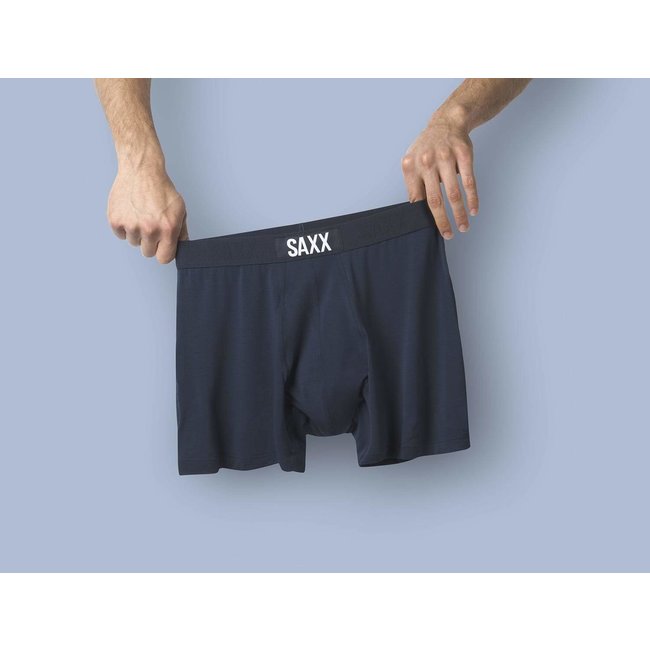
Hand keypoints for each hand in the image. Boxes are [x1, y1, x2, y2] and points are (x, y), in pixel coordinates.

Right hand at [107, 163, 188, 263]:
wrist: (142, 170)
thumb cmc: (161, 189)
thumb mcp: (180, 210)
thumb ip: (181, 232)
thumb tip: (180, 248)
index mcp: (167, 229)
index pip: (164, 258)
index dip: (163, 252)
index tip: (162, 247)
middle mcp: (149, 229)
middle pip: (148, 253)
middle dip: (150, 243)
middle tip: (151, 226)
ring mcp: (131, 225)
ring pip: (134, 243)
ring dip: (137, 233)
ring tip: (141, 215)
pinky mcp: (115, 220)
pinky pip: (121, 235)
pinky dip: (124, 227)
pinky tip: (130, 213)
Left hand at [401, 110, 478, 238]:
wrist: (447, 121)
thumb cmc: (428, 147)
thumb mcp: (413, 162)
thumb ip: (414, 185)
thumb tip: (416, 211)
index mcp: (411, 166)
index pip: (417, 199)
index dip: (423, 217)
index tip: (429, 231)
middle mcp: (427, 161)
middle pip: (435, 200)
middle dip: (442, 221)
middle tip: (448, 235)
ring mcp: (446, 157)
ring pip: (454, 194)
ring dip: (459, 214)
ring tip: (463, 227)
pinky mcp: (464, 154)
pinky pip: (469, 182)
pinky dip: (472, 198)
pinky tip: (473, 210)